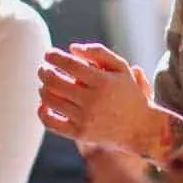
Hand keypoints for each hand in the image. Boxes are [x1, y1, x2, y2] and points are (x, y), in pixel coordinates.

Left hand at [37, 43, 159, 154]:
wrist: (140, 127)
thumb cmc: (128, 92)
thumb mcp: (121, 67)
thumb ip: (98, 52)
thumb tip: (71, 48)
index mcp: (103, 82)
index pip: (70, 64)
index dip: (54, 57)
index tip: (48, 54)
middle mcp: (93, 101)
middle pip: (55, 81)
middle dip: (44, 71)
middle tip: (43, 68)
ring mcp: (85, 119)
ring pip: (50, 100)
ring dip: (43, 88)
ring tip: (45, 83)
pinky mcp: (80, 134)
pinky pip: (51, 122)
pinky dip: (42, 111)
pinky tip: (44, 103)